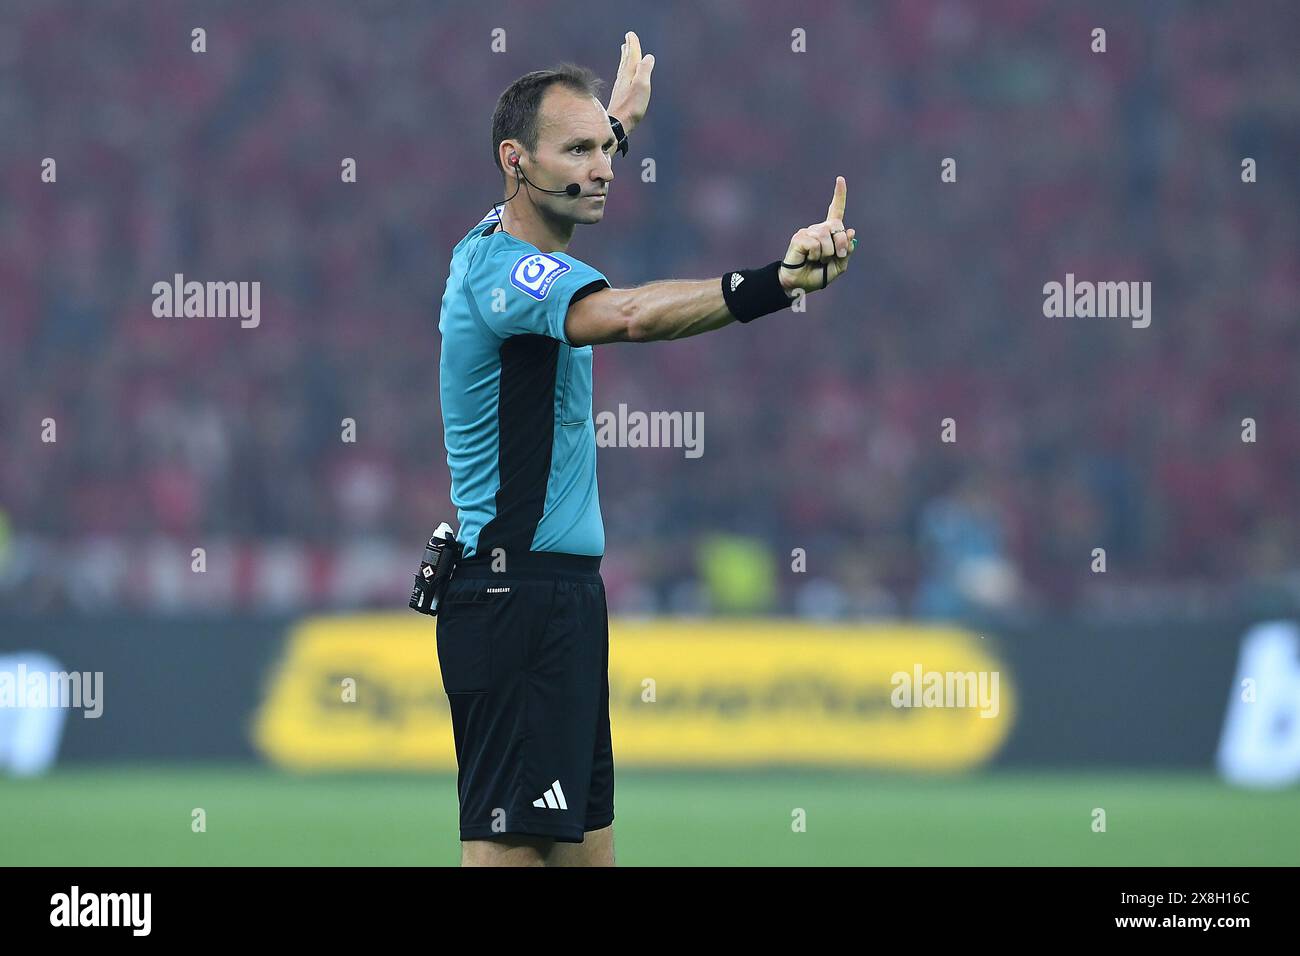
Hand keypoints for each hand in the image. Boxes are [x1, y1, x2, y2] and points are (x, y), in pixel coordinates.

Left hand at [606, 31, 654, 133]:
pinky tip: (623, 75)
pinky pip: (622, 78)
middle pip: (626, 60)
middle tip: (627, 38)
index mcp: (629, 74)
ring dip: (625, 58)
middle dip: (628, 49)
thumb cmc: (631, 106)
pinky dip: (623, 71)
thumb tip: (648, 57)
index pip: (632, 56)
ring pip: (623, 68)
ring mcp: (620, 87)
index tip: (631, 34)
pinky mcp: (620, 96)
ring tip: (624, 51)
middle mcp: (623, 78)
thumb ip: (645, 70)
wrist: (617, 125)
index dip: (633, 45)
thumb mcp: (642, 86)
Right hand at [778, 176, 856, 294]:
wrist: (800, 284)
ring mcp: (808, 231)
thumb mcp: (839, 266)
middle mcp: (819, 228)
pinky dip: (815, 255)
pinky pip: (815, 243)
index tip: (840, 179)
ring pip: (826, 236)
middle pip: (837, 226)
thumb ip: (848, 250)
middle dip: (842, 243)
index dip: (839, 195)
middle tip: (837, 256)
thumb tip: (851, 231)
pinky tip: (808, 258)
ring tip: (817, 260)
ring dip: (826, 253)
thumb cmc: (818, 274)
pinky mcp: (799, 237)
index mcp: (829, 233)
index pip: (835, 210)